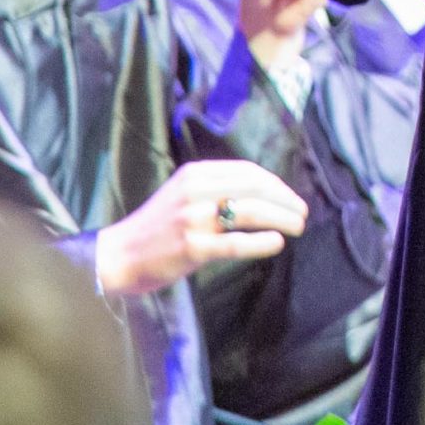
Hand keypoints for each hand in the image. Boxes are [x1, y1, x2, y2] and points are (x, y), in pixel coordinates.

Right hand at [92, 159, 307, 296]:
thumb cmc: (155, 227)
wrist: (120, 254)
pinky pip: (236, 242)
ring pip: (250, 211)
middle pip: (254, 187)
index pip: (247, 171)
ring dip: (281, 218)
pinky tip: (277, 243)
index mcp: (195, 174)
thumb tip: (258, 195)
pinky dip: (261, 242)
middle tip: (303, 212)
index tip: (291, 196)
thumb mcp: (182, 194)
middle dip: (284, 199)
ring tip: (298, 226)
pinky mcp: (192, 247)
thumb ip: (212, 189)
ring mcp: (194, 218)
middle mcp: (196, 190)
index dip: (275, 183)